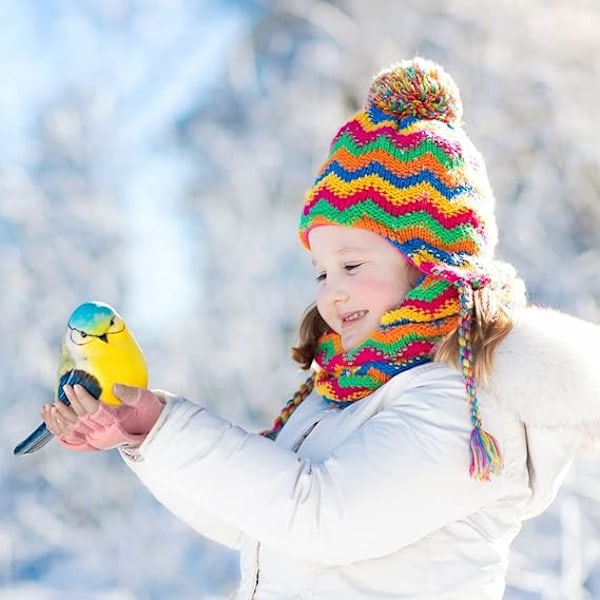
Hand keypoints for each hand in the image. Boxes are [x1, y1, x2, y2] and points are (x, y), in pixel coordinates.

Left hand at [41, 383, 164, 451]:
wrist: (149, 428)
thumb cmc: (148, 410)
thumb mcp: (145, 399)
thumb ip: (131, 393)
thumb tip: (115, 386)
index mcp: (116, 423)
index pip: (95, 411)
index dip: (84, 400)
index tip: (76, 387)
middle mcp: (104, 434)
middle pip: (82, 420)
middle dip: (71, 404)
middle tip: (64, 388)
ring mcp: (96, 439)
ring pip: (73, 431)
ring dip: (60, 418)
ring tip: (52, 404)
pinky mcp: (91, 441)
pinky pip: (70, 437)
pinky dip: (58, 428)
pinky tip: (51, 417)